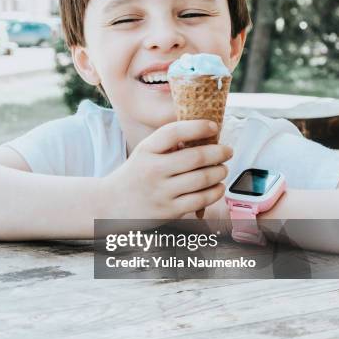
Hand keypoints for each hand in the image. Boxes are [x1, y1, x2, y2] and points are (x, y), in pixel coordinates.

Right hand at [100, 120, 232, 219]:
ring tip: (223, 169)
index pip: (174, 132)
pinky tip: (218, 186)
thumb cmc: (135, 175)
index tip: (214, 126)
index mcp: (146, 150)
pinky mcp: (169, 212)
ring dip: (220, 172)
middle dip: (219, 152)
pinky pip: (200, 200)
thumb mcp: (144, 153)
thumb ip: (168, 144)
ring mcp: (161, 192)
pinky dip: (215, 191)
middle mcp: (153, 170)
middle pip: (195, 157)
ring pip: (202, 179)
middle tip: (228, 150)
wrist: (110, 204)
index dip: (198, 127)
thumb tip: (205, 137)